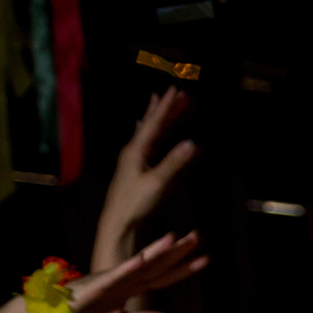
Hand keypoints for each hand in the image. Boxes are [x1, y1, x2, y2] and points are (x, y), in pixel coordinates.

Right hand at [67, 232, 208, 312]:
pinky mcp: (99, 283)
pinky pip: (117, 274)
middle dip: (178, 252)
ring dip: (158, 251)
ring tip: (176, 238)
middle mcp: (127, 279)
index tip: (204, 258)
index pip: (164, 277)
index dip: (184, 268)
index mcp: (132, 288)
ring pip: (141, 264)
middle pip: (158, 265)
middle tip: (198, 236)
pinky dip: (131, 266)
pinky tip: (144, 257)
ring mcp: (113, 278)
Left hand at [94, 88, 197, 267]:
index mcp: (136, 150)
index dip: (167, 107)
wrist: (119, 222)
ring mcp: (134, 159)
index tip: (177, 90)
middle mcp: (134, 150)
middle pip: (151, 124)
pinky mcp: (137, 170)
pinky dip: (152, 133)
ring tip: (161, 103)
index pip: (154, 123)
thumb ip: (175, 163)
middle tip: (176, 92)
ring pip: (148, 132)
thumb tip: (193, 143)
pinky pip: (147, 144)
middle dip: (164, 108)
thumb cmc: (136, 203)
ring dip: (158, 118)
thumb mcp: (158, 183)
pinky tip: (148, 132)